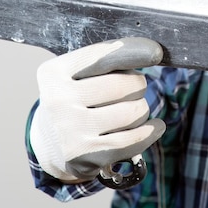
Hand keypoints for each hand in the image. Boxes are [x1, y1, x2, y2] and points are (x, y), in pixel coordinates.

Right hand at [29, 37, 164, 181]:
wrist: (51, 145)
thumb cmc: (74, 100)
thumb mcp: (76, 75)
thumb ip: (105, 60)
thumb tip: (149, 52)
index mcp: (53, 74)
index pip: (101, 57)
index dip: (133, 52)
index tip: (156, 52)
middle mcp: (57, 102)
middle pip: (122, 86)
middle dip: (137, 85)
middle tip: (134, 89)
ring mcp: (70, 131)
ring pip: (131, 113)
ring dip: (142, 109)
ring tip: (134, 110)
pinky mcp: (85, 156)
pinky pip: (132, 140)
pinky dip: (150, 131)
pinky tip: (155, 127)